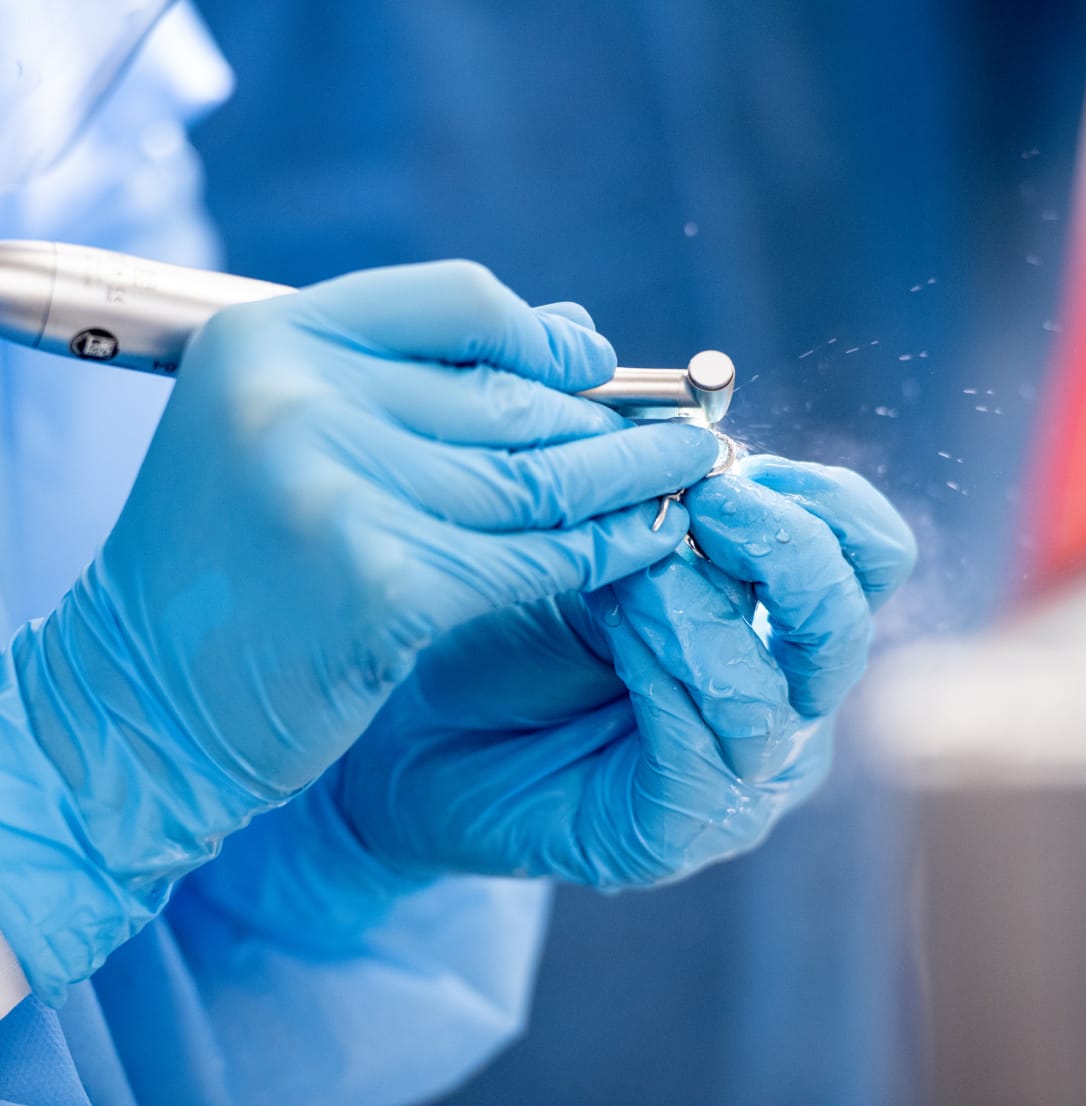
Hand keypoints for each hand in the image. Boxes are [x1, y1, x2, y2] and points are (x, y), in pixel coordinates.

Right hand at [0, 262, 716, 998]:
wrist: (140, 704)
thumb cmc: (227, 572)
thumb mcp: (292, 444)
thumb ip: (420, 384)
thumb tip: (576, 339)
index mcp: (269, 339)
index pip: (453, 301)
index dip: (543, 333)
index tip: (598, 366)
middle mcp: (295, 394)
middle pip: (506, 395)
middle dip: (608, 421)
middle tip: (686, 433)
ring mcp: (334, 486)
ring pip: (530, 476)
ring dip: (629, 480)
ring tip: (694, 474)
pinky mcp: (380, 580)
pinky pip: (529, 557)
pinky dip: (602, 551)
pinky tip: (652, 544)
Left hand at [336, 455, 915, 887]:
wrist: (418, 737)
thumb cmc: (499, 626)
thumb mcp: (569, 531)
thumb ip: (609, 460)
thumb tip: (605, 348)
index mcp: (774, 618)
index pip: (865, 548)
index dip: (812, 495)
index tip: (720, 461)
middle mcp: (783, 697)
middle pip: (849, 617)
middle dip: (780, 547)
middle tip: (699, 503)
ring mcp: (743, 773)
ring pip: (776, 690)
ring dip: (697, 609)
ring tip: (622, 578)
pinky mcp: (683, 827)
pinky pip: (708, 747)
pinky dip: (664, 673)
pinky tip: (614, 634)